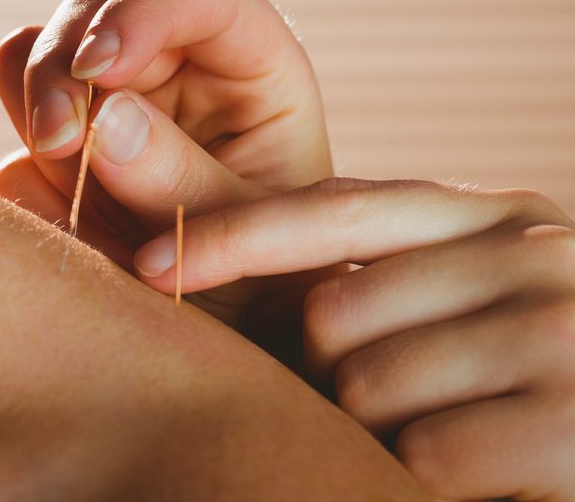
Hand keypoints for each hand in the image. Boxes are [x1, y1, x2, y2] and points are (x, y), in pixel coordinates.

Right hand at [0, 0, 333, 317]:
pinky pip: (17, 130)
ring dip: (36, 103)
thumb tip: (104, 118)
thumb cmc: (276, 276)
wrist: (239, 327)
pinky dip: (24, 162)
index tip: (99, 68)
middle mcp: (175, 68)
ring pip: (39, 52)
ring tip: (63, 170)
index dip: (143, 9)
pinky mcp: (69, 145)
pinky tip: (64, 217)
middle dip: (64, 69)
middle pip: (96, 13)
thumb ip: (184, 181)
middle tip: (60, 142)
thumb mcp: (254, 237)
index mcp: (249, 65)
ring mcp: (113, 103)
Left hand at [134, 177, 574, 499]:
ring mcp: (564, 334)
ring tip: (430, 432)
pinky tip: (463, 476)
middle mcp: (532, 253)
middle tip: (375, 399)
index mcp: (491, 216)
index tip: (151, 262)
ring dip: (369, 430)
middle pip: (334, 309)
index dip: (234, 235)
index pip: (335, 209)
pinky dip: (417, 479)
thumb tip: (197, 247)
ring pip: (366, 387)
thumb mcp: (446, 301)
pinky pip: (424, 457)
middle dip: (324, 369)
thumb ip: (360, 270)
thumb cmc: (509, 378)